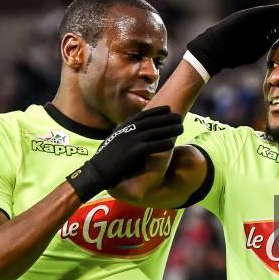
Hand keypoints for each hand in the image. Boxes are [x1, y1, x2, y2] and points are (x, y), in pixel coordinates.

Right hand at [66, 106, 182, 201]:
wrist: (97, 170)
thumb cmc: (107, 157)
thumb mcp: (115, 139)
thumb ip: (125, 132)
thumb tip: (136, 129)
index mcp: (123, 127)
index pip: (143, 115)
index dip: (157, 111)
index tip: (168, 109)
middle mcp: (128, 131)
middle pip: (152, 122)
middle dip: (167, 118)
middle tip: (179, 117)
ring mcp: (130, 140)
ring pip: (155, 132)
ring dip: (169, 129)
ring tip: (181, 128)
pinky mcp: (133, 152)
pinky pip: (151, 146)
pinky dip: (162, 144)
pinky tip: (172, 143)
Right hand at [186, 4, 278, 76]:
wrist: (214, 51)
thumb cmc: (231, 55)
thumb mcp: (253, 54)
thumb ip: (265, 51)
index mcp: (264, 35)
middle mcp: (260, 25)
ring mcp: (253, 20)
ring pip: (274, 14)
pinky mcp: (245, 16)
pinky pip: (261, 12)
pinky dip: (273, 10)